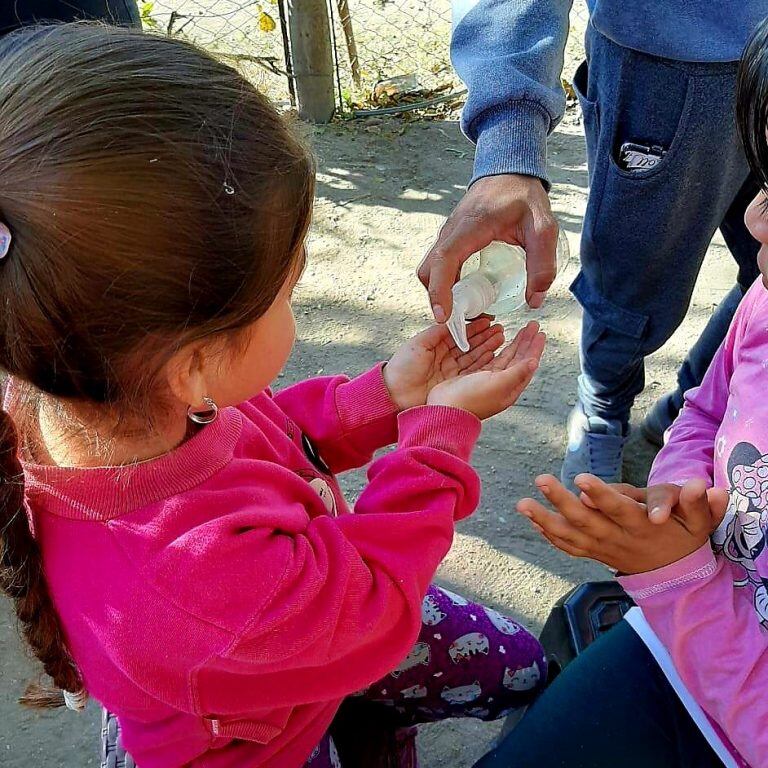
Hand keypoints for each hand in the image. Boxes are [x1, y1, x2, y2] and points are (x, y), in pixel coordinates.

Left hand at [383, 317, 505, 410]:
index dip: (473, 327)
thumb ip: (437, 331)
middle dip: (484, 336)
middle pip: (468, 345)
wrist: (395, 395)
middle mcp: (444, 358)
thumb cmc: (402, 368)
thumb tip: (451, 318)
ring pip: (472, 357)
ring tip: (500, 338)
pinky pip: (471, 371)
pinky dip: (483, 363)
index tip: (487, 320)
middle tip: (499, 329)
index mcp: (434, 345)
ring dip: (487, 347)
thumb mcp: (419, 344)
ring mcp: (449, 371)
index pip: (458, 333)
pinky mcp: (453, 384)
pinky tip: (494, 355)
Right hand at [417, 174, 557, 322]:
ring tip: (468, 309)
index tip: (443, 316)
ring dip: (441, 292)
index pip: (443, 262)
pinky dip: (445, 282)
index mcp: (469, 228)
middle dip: (437, 298)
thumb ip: (542, 263)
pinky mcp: (450, 238)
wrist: (509, 169)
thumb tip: (534, 300)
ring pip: (430, 269)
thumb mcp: (543, 228)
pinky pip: (438, 264)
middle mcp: (450, 231)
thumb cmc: (524, 196)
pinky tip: (467, 293)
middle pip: (428, 270)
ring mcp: (447, 234)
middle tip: (461, 320)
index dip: (439, 291)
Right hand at [426, 321, 545, 419]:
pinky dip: (497, 347)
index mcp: (510, 388)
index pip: (527, 364)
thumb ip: (517, 372)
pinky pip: (491, 358)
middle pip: (519, 359)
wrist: (445, 409)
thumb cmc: (471, 400)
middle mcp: (501, 384)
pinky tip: (499, 341)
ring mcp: (488, 380)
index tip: (540, 333)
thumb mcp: (498, 384)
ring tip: (520, 330)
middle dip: (526, 341)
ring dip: (514, 343)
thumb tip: (535, 362)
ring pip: (506, 357)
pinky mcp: (475, 376)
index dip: (534, 348)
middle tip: (532, 326)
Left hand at [518, 474, 728, 573]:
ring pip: (570, 537)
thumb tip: (704, 486)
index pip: (618, 509)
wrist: (675, 575)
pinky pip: (569, 547)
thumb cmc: (684, 537)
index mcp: (640, 526)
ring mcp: (602, 549)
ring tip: (523, 504)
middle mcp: (617, 539)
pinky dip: (549, 535)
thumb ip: (698, 504)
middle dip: (561, 501)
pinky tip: (532, 519)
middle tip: (541, 479)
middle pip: (586, 521)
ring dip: (545, 520)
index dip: (601, 495)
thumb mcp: (699, 522)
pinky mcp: (594, 554)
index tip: (581, 478)